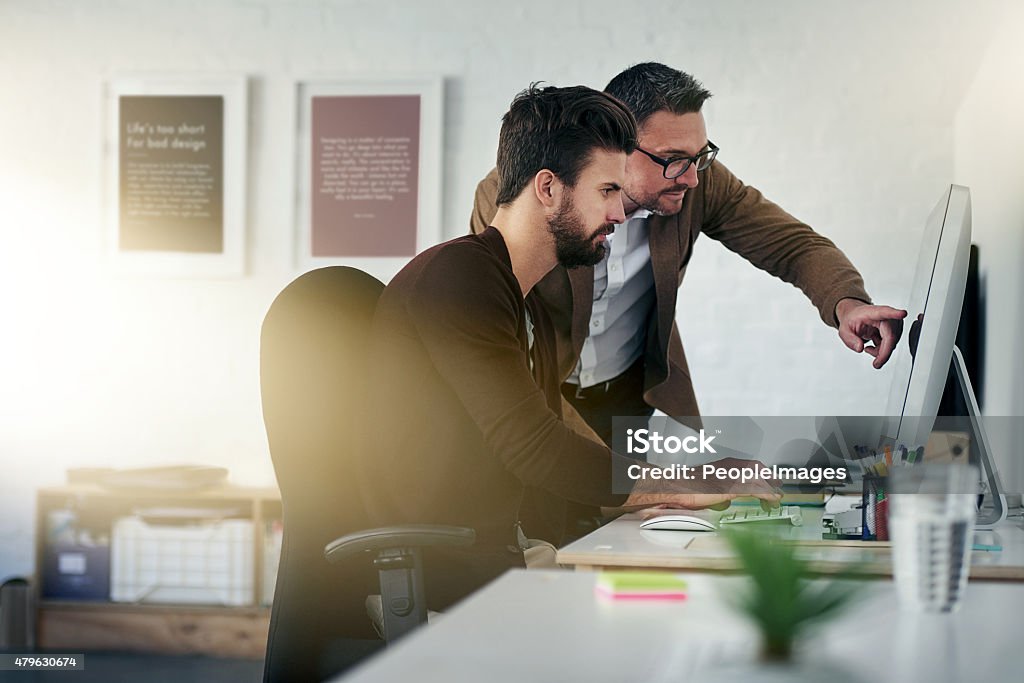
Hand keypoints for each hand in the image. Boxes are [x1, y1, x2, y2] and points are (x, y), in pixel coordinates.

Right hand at [622, 457, 781, 510]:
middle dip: (770, 480)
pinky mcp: (731, 487)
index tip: (768, 484)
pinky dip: (768, 496)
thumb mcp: (706, 489)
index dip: (761, 475)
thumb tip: (725, 501)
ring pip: (761, 479)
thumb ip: (718, 493)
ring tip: (776, 501)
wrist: (674, 486)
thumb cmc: (684, 489)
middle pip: (759, 470)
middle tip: (776, 492)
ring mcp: (732, 475)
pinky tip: (772, 502)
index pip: (750, 466)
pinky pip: (757, 490)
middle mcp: (730, 466)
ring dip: (771, 490)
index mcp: (724, 465)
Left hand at [835, 299, 906, 368]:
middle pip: (891, 336)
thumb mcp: (844, 330)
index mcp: (873, 313)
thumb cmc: (852, 320)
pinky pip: (892, 345)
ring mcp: (892, 324)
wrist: (856, 317)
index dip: (894, 313)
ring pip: (892, 343)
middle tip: (876, 364)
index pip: (885, 312)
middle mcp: (886, 317)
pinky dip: (882, 350)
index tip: (902, 313)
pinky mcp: (895, 331)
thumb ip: (849, 339)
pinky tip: (873, 347)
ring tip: (868, 349)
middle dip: (883, 353)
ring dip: (880, 351)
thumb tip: (860, 348)